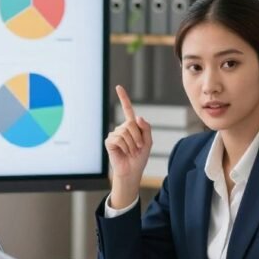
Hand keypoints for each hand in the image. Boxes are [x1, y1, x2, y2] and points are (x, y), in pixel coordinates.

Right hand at [105, 85, 152, 206]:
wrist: (132, 171)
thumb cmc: (140, 158)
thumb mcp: (148, 142)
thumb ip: (146, 128)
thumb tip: (137, 117)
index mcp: (132, 127)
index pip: (127, 110)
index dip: (123, 98)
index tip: (118, 87)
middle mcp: (122, 128)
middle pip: (131, 124)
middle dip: (138, 137)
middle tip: (139, 148)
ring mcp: (114, 134)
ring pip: (126, 132)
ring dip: (132, 144)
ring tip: (132, 152)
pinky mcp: (109, 142)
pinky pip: (119, 139)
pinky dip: (125, 147)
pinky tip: (124, 153)